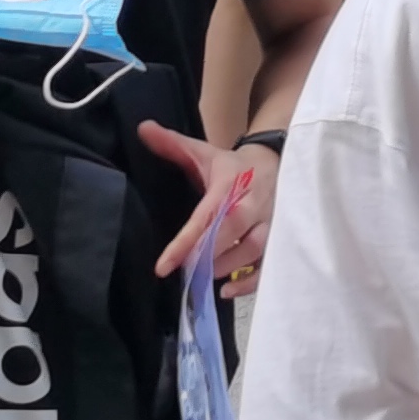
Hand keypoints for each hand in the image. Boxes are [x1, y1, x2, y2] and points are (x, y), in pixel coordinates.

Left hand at [139, 118, 275, 293]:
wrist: (273, 163)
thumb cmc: (231, 166)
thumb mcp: (202, 152)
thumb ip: (171, 144)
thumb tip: (142, 128)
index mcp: (231, 184)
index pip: (207, 216)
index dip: (186, 242)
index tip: (163, 266)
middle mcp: (252, 204)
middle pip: (232, 233)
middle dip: (207, 256)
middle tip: (183, 274)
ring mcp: (268, 222)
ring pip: (253, 249)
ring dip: (227, 268)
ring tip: (201, 279)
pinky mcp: (276, 237)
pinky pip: (268, 264)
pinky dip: (251, 281)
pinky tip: (227, 291)